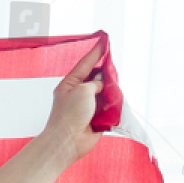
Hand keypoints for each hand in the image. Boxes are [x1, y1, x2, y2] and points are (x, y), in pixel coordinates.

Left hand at [41, 37, 106, 166]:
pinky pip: (109, 107)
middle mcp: (78, 93)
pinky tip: (116, 103)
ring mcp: (87, 106)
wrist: (67, 142)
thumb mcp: (82, 90)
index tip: (105, 40)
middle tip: (113, 70)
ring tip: (112, 91)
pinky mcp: (97, 118)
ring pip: (105, 92)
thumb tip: (103, 86)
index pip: (85, 64)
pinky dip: (114, 104)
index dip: (96, 52)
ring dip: (111, 90)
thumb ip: (95, 83)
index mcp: (70, 84)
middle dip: (107, 73)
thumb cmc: (70, 115)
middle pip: (98, 77)